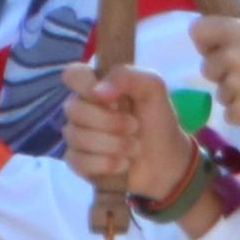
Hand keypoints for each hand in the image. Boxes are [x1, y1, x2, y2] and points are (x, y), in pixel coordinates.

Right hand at [64, 64, 197, 203]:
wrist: (166, 161)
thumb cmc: (157, 121)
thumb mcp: (153, 88)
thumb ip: (127, 76)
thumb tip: (97, 92)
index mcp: (96, 87)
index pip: (72, 75)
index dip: (85, 84)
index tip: (111, 97)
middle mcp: (82, 110)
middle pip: (73, 109)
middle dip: (109, 121)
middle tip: (134, 125)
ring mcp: (77, 137)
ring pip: (76, 137)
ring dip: (113, 144)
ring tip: (134, 147)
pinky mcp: (78, 162)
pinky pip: (78, 161)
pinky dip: (106, 163)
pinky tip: (123, 163)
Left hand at [194, 19, 239, 148]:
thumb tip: (234, 43)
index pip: (198, 31)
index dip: (206, 43)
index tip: (219, 50)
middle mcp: (231, 56)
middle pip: (207, 68)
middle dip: (225, 75)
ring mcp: (234, 85)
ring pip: (221, 94)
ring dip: (238, 97)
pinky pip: (231, 115)